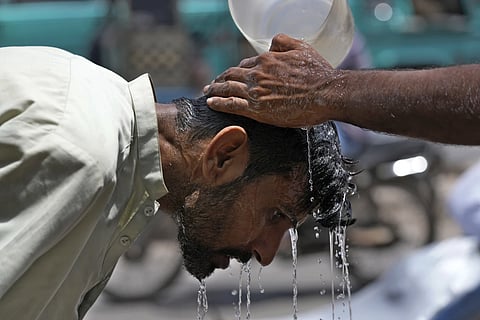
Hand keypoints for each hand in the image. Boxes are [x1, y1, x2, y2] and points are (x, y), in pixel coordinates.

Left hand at [204, 33, 341, 126]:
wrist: (326, 93)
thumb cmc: (318, 73)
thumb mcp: (302, 48)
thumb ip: (283, 42)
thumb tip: (270, 43)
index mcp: (267, 59)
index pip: (245, 64)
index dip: (237, 70)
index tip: (232, 75)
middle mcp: (257, 73)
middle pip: (231, 74)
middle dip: (220, 79)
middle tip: (212, 84)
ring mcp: (255, 91)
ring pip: (227, 88)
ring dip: (214, 90)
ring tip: (207, 93)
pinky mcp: (256, 108)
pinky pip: (230, 104)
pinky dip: (218, 102)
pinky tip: (210, 103)